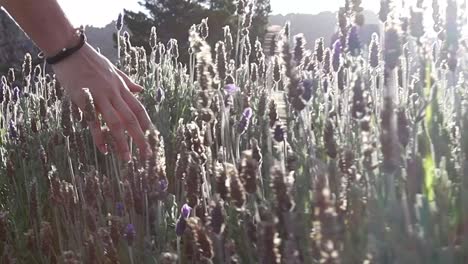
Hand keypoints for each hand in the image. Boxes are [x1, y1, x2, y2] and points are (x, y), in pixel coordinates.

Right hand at [52, 43, 151, 160]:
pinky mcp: (83, 100)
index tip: (151, 136)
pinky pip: (93, 122)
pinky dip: (99, 137)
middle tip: (147, 154)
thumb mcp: (113, 69)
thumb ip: (127, 82)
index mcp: (120, 87)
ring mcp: (99, 97)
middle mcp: (113, 93)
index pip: (138, 108)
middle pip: (131, 119)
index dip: (146, 123)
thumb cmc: (90, 60)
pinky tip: (104, 150)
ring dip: (122, 142)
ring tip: (126, 158)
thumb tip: (142, 90)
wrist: (69, 50)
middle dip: (140, 138)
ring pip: (115, 123)